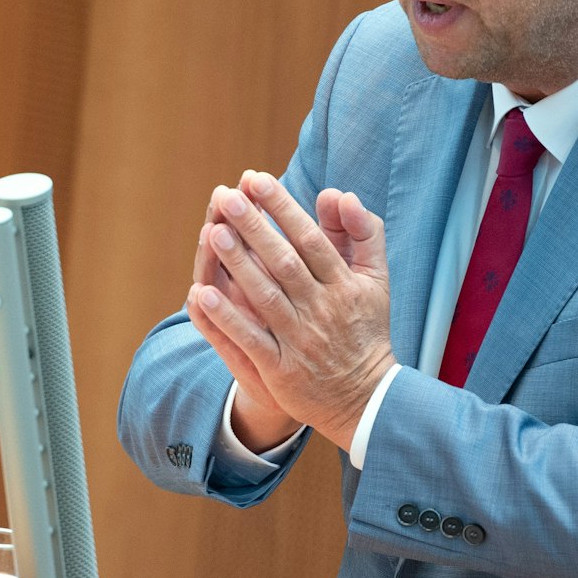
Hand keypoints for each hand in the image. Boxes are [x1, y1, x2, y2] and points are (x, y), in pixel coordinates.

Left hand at [194, 172, 396, 449]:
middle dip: (255, 228)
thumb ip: (363, 232)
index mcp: (344, 286)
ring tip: (212, 232)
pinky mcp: (281, 372)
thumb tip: (339, 193)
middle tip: (226, 197)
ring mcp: (300, 342)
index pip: (311, 239)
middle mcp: (323, 310)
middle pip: (284, 263)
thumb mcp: (376, 278)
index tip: (256, 179)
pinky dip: (226, 319)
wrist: (365, 398)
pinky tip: (201, 294)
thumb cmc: (365, 328)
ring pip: (265, 298)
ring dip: (238, 265)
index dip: (283, 208)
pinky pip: (250, 341)